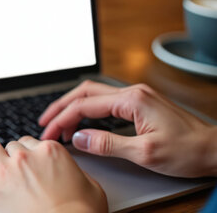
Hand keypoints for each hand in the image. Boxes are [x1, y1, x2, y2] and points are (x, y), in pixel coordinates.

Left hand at [0, 137, 106, 212]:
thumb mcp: (92, 187)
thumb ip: (77, 172)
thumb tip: (71, 171)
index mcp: (50, 151)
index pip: (32, 142)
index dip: (29, 153)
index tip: (29, 161)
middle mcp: (24, 158)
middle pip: (11, 145)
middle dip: (11, 155)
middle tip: (12, 167)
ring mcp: (5, 174)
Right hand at [39, 80, 216, 177]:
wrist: (215, 149)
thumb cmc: (187, 150)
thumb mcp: (144, 152)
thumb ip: (107, 144)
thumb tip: (79, 139)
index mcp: (131, 100)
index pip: (84, 105)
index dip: (62, 120)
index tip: (49, 134)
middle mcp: (132, 92)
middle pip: (84, 92)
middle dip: (61, 107)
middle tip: (44, 124)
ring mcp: (136, 96)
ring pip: (94, 95)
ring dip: (73, 107)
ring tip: (59, 125)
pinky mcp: (140, 103)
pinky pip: (105, 102)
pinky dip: (88, 110)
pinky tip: (83, 123)